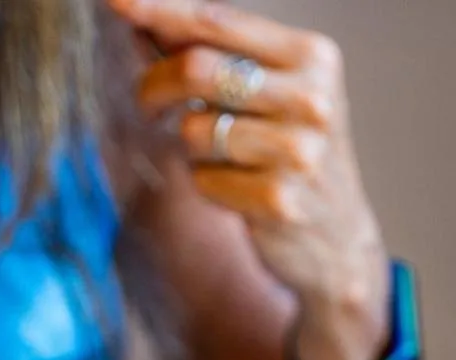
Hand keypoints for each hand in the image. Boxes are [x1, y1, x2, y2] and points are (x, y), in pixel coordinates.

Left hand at [110, 0, 390, 359]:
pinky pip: (205, 179)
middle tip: (148, 99)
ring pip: (195, 130)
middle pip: (198, 70)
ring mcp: (300, 153)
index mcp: (313, 57)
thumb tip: (143, 14)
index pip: (218, 21)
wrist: (338, 240)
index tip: (117, 0)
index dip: (161, 10)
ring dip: (192, 147)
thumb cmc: (291, 155)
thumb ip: (217, 53)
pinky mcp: (280, 201)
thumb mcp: (271, 92)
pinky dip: (208, 185)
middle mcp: (312, 99)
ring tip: (225, 158)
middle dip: (156, 83)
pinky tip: (240, 193)